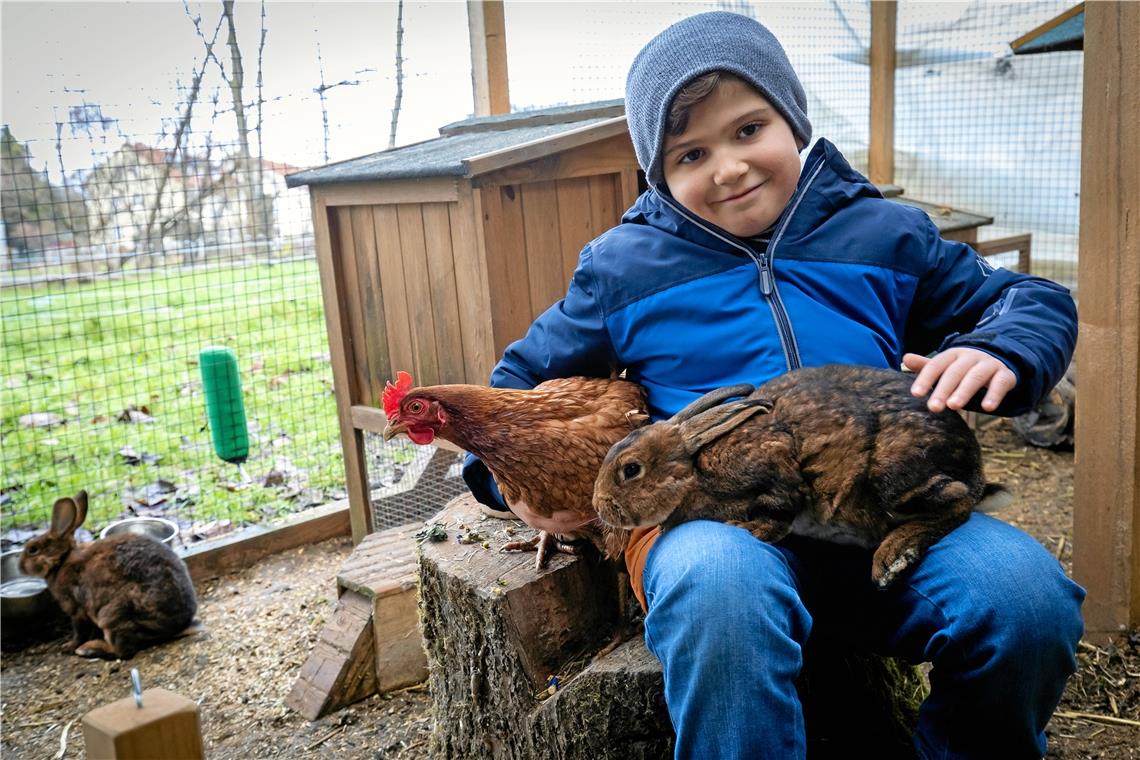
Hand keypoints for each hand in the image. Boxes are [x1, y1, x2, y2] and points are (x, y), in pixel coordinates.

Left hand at [902, 348, 1016, 412]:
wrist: (997, 361)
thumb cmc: (964, 369)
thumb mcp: (946, 367)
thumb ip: (927, 366)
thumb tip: (905, 358)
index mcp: (953, 355)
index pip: (937, 365)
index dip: (926, 378)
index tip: (916, 394)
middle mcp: (970, 357)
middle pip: (955, 372)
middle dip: (943, 389)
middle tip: (933, 407)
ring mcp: (989, 364)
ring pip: (976, 376)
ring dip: (964, 391)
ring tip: (954, 406)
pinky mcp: (1005, 374)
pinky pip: (1000, 383)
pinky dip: (994, 395)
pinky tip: (987, 408)